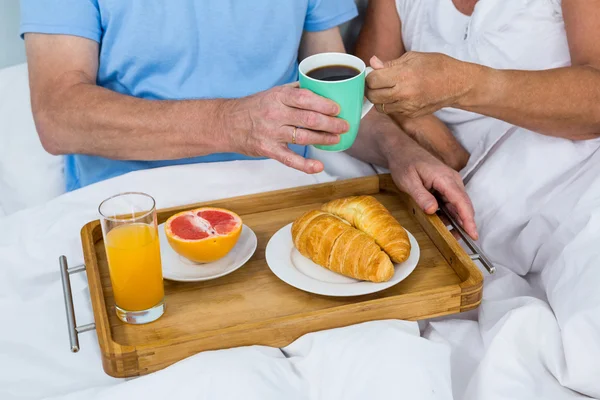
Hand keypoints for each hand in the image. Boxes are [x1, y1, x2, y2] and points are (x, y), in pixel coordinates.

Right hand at [225, 83, 348, 173]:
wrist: (227, 123)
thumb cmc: (254, 107)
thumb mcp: (273, 92)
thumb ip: (295, 91)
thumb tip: (320, 87)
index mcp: (278, 97)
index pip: (305, 99)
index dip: (324, 104)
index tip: (338, 108)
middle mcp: (275, 114)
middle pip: (309, 119)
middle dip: (331, 123)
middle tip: (344, 125)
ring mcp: (271, 133)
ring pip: (303, 137)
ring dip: (324, 139)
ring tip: (337, 139)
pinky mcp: (268, 150)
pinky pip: (289, 159)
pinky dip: (305, 165)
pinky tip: (318, 166)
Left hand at [366, 52, 480, 117]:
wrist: (457, 84)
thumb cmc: (436, 66)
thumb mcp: (413, 58)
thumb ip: (390, 64)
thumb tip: (373, 63)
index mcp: (404, 76)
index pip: (372, 80)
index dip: (369, 76)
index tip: (373, 73)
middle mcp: (404, 94)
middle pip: (372, 96)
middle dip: (370, 88)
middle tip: (375, 82)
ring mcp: (407, 107)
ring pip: (380, 107)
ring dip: (379, 98)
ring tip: (386, 88)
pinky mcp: (411, 114)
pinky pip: (392, 111)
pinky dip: (390, 104)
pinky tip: (398, 95)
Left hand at [387, 137, 477, 239]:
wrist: (402, 150)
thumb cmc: (404, 163)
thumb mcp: (408, 181)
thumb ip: (421, 196)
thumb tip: (433, 210)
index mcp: (445, 178)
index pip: (461, 201)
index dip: (468, 219)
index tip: (473, 234)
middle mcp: (452, 180)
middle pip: (464, 205)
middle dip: (466, 223)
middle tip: (464, 241)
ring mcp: (450, 182)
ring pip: (458, 204)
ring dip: (457, 219)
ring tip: (453, 235)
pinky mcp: (446, 185)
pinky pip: (451, 201)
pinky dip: (450, 213)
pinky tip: (444, 223)